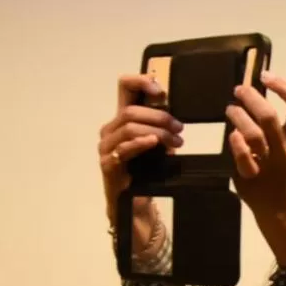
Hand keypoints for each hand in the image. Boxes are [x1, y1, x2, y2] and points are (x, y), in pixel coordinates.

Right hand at [98, 75, 182, 247]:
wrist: (135, 203)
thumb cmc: (147, 173)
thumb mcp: (159, 144)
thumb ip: (162, 127)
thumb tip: (178, 113)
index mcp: (122, 120)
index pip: (124, 88)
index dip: (141, 82)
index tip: (161, 91)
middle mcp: (110, 130)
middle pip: (130, 110)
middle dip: (159, 116)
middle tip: (179, 129)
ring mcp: (106, 147)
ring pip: (128, 127)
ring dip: (157, 131)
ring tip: (176, 141)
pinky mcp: (107, 164)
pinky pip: (123, 149)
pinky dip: (140, 143)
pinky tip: (154, 142)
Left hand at [226, 72, 285, 217]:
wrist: (278, 204)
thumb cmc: (279, 167)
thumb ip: (274, 122)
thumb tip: (253, 91)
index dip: (284, 86)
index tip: (266, 76)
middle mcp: (285, 149)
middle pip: (270, 116)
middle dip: (251, 98)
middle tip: (239, 90)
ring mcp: (269, 164)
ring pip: (253, 135)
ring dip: (238, 117)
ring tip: (230, 109)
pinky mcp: (251, 176)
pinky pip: (243, 157)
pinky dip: (235, 143)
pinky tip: (232, 135)